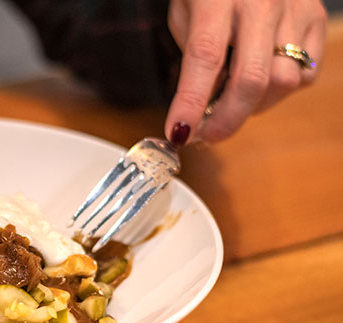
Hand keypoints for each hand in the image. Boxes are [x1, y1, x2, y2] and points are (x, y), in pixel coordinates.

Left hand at [164, 0, 326, 144]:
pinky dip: (280, 91)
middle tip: (207, 136)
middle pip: (251, 79)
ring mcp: (294, 9)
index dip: (191, 102)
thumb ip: (195, 59)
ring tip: (232, 104)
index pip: (205, 57)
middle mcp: (261, 3)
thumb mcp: (188, 14)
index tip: (178, 133)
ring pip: (282, 82)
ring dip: (253, 108)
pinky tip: (261, 81)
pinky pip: (304, 75)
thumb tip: (200, 111)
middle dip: (227, 120)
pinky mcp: (317, 18)